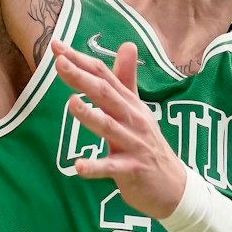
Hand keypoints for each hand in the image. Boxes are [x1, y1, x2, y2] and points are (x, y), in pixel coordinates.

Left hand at [52, 39, 187, 217]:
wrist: (174, 186)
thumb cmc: (148, 145)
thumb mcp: (138, 109)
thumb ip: (127, 79)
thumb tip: (128, 44)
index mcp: (130, 103)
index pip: (104, 76)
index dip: (81, 61)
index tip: (57, 46)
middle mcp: (133, 119)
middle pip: (106, 95)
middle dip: (83, 78)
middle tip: (60, 63)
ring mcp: (134, 144)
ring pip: (110, 127)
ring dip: (91, 116)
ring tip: (71, 103)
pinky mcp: (133, 170)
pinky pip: (112, 168)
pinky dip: (96, 167)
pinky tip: (79, 166)